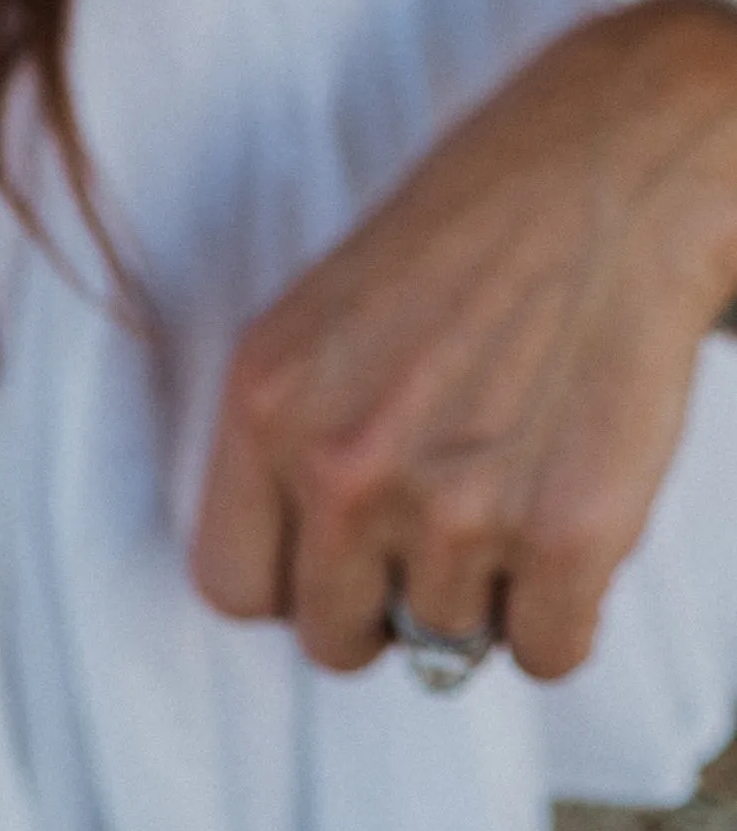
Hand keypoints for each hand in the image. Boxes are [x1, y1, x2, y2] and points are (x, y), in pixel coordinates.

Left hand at [192, 0, 736, 678]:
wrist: (599, 179)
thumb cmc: (465, 239)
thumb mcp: (323, 321)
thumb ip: (293, 439)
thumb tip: (299, 571)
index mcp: (263, 401)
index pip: (232, 584)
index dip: (292, 581)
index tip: (335, 559)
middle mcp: (340, 465)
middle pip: (334, 636)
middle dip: (384, 605)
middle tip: (434, 528)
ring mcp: (450, 509)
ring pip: (448, 644)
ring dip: (483, 589)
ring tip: (509, 477)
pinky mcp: (563, 537)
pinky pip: (545, 652)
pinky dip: (563, 611)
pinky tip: (565, 517)